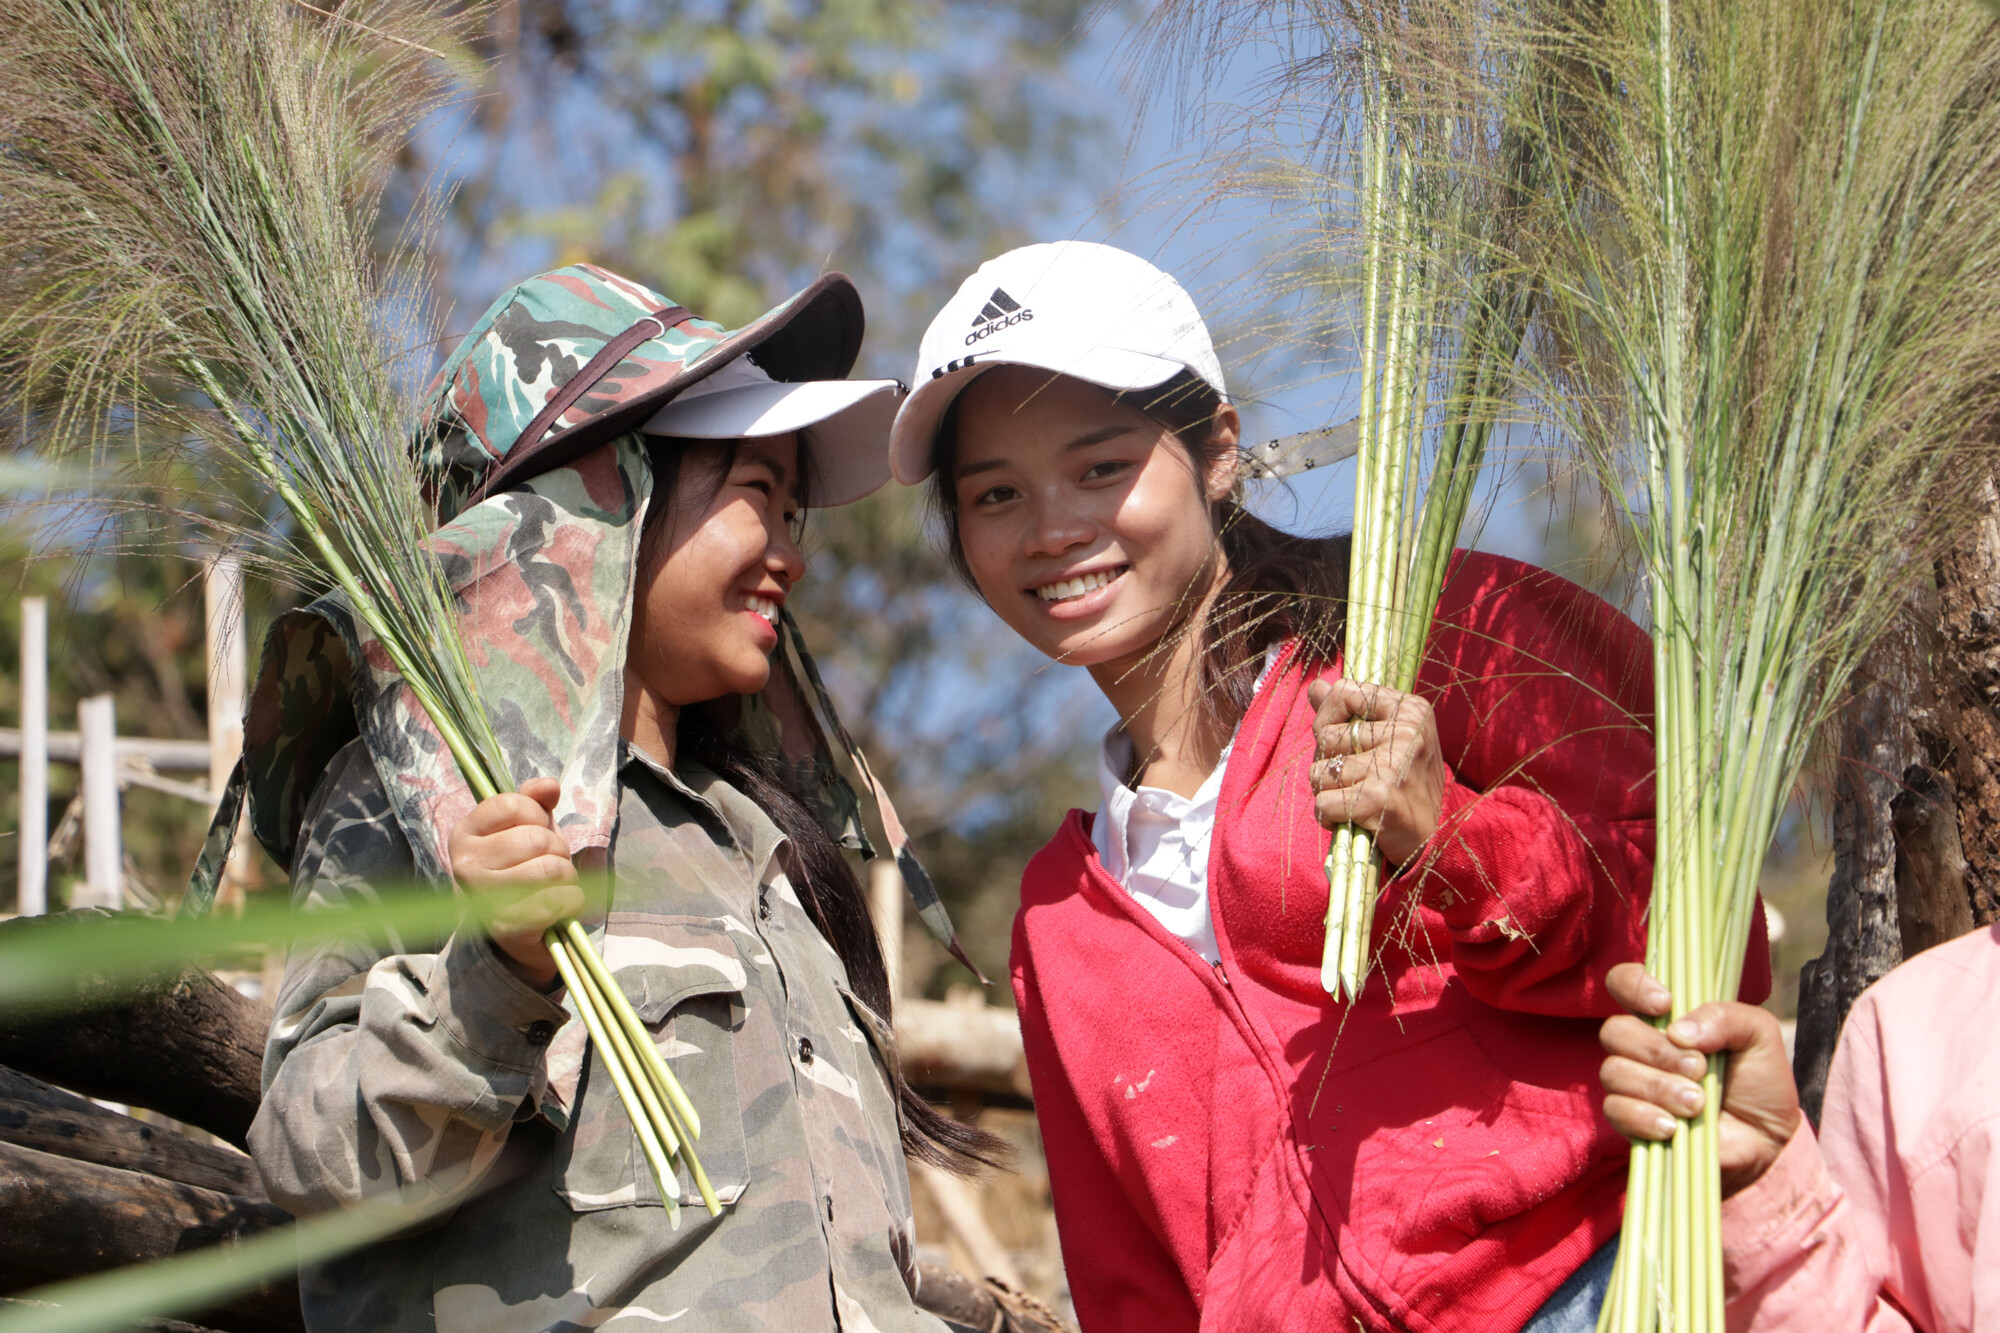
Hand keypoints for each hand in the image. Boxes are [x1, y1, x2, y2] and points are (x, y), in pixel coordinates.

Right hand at [447, 777, 583, 987]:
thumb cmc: (523, 867)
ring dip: (567, 876)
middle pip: (536, 839)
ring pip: (550, 869)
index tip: (535, 830)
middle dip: (558, 849)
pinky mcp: (507, 927)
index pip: (512, 804)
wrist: (516, 928)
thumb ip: (535, 800)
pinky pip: (557, 900)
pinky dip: (572, 900)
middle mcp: (465, 865)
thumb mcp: (526, 827)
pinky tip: (561, 904)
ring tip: (556, 883)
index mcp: (465, 833)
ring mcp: (483, 897)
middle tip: (550, 863)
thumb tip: (549, 786)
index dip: (537, 815)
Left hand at [1307, 675, 1445, 864]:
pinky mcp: (1378, 797)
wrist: (1435, 840)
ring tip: (1355, 800)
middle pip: (1325, 735)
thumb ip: (1349, 711)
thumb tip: (1316, 686)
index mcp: (1410, 709)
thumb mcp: (1388, 738)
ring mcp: (1393, 764)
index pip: (1344, 691)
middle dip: (1327, 762)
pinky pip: (1323, 802)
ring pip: (1319, 771)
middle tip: (1355, 781)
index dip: (1329, 717)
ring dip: (1327, 792)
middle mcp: (1406, 731)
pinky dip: (1328, 817)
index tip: (1344, 741)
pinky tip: (1351, 819)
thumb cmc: (1405, 785)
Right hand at [1598, 963, 1800, 1195]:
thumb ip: (1725, 1017)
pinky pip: (1615, 1109)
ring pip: (1614, 1072)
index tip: (1664, 1004)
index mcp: (1666, 1016)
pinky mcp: (1630, 1120)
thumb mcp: (1759, 1035)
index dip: (1633, 986)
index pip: (1623, 983)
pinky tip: (1673, 1127)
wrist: (1767, 1139)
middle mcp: (1642, 1044)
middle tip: (1699, 1068)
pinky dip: (1645, 1117)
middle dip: (1657, 1050)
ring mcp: (1632, 1082)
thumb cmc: (1760, 1080)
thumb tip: (1679, 1031)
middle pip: (1614, 1031)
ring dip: (1658, 1087)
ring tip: (1696, 1103)